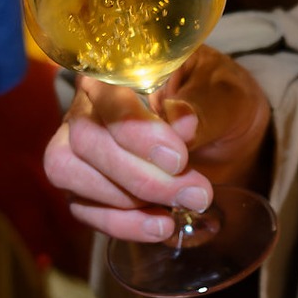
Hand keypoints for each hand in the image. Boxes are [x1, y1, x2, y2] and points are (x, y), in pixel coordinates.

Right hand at [44, 43, 271, 243]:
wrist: (228, 137)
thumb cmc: (221, 102)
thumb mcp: (226, 95)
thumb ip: (203, 106)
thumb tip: (183, 123)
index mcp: (118, 71)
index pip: (106, 96)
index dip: (135, 130)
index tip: (177, 158)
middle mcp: (88, 106)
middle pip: (84, 140)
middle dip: (138, 174)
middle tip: (195, 191)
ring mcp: (80, 148)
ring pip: (69, 173)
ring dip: (127, 200)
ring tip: (181, 205)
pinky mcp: (84, 187)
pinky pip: (83, 209)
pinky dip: (122, 224)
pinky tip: (161, 226)